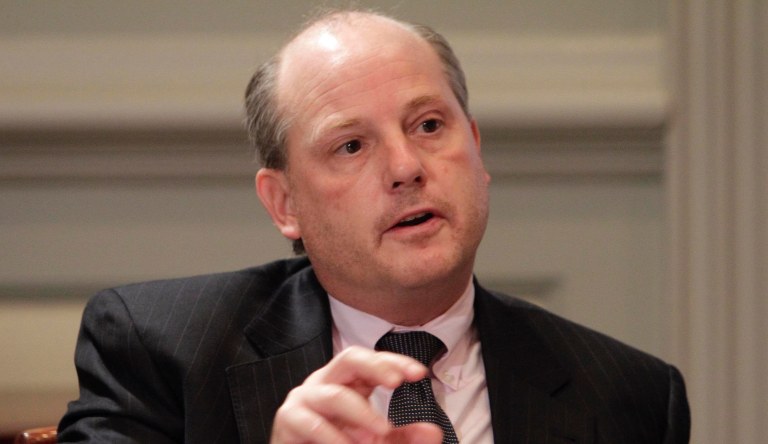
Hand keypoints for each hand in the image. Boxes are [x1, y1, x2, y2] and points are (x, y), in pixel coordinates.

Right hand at [270, 346, 443, 443]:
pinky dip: (334, 438)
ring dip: (361, 415)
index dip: (395, 362)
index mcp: (347, 382)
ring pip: (335, 395)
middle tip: (396, 382)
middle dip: (375, 367)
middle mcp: (326, 383)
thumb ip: (402, 437)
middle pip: (349, 358)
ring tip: (380, 434)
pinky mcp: (288, 419)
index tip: (419, 373)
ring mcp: (305, 399)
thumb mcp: (375, 440)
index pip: (372, 361)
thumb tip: (433, 433)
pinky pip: (312, 423)